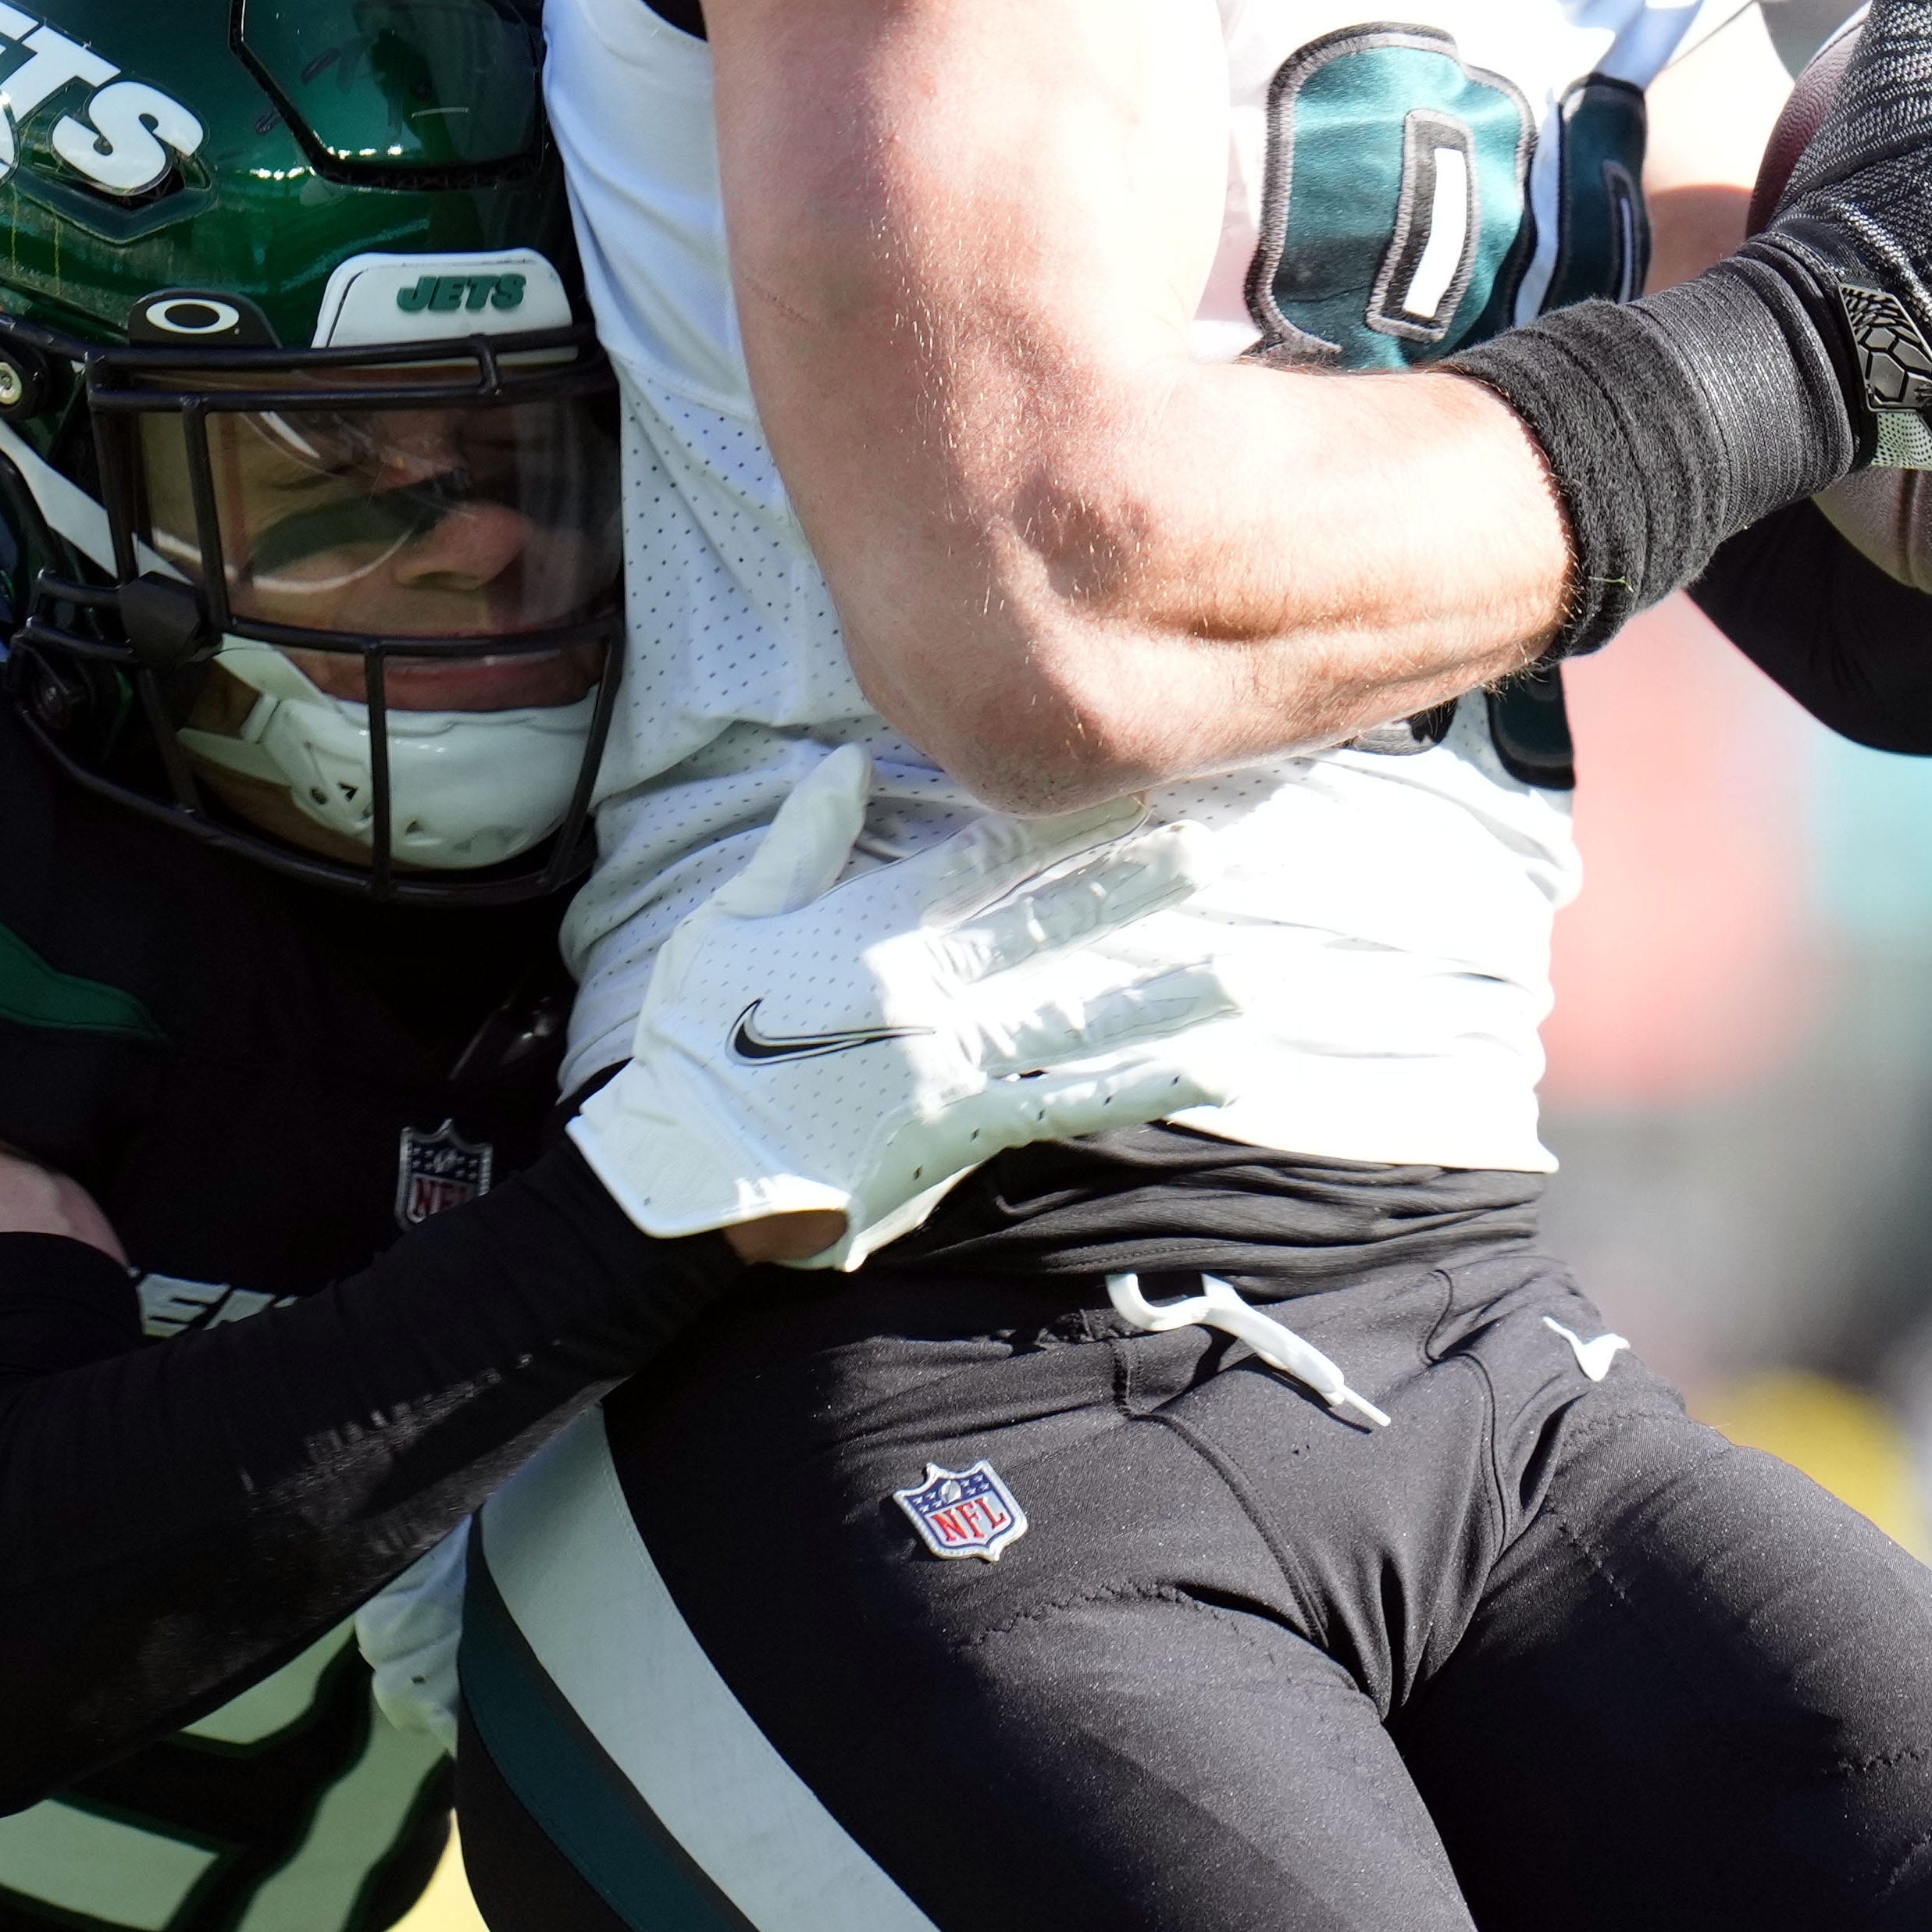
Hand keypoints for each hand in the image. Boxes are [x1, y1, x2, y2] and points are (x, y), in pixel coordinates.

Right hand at [568, 745, 1236, 1267]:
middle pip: (1055, 927)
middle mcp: (933, 994)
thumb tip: (850, 760)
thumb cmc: (698, 1039)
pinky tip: (1206, 1071)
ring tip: (1241, 971)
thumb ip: (802, 839)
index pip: (992, 861)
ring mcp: (957, 1067)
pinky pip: (1072, 1102)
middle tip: (1213, 852)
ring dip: (1165, 992)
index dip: (1068, 825)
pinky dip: (1142, 1086)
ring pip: (1081, 1016)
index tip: (1133, 790)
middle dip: (1136, 887)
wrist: (690, 1171)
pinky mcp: (965, 1133)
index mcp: (877, 932)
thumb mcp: (730, 917)